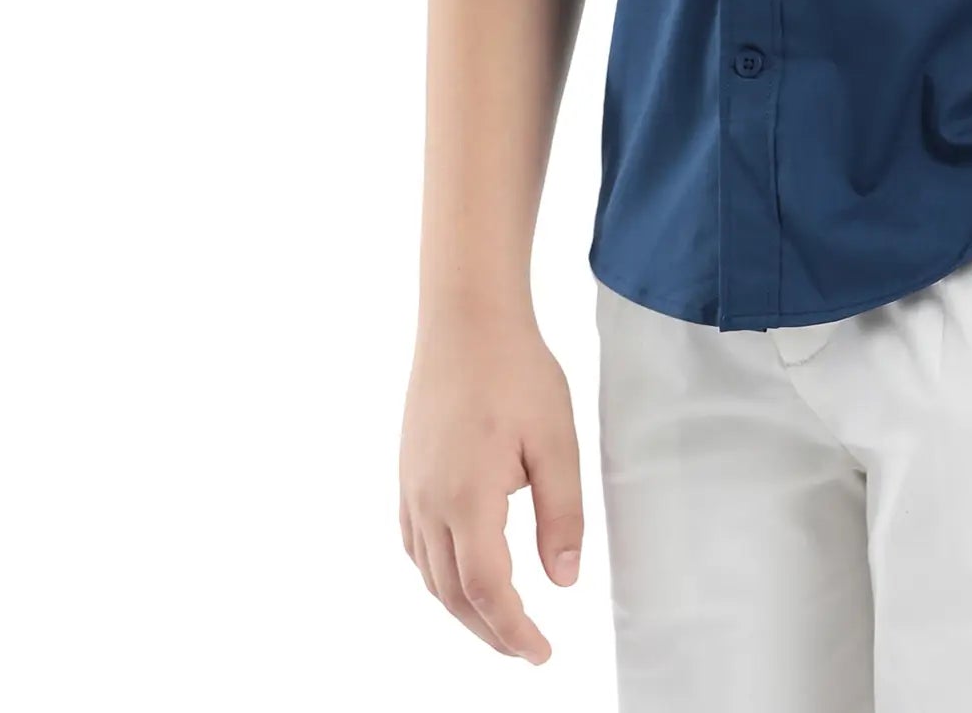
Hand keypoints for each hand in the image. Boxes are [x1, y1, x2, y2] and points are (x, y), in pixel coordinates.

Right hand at [399, 307, 585, 662]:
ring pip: (430, 575)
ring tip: (502, 623)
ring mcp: (411, 488)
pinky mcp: (408, 473)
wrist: (466, 317)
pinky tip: (462, 575)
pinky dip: (439, 576)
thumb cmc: (516, 370)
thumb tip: (563, 581)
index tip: (541, 653)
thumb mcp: (557, 440)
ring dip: (463, 610)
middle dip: (490, 631)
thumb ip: (562, 514)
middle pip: (452, 595)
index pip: (486, 590)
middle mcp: (429, 501)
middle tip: (527, 650)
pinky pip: (415, 545)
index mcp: (467, 497)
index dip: (513, 631)